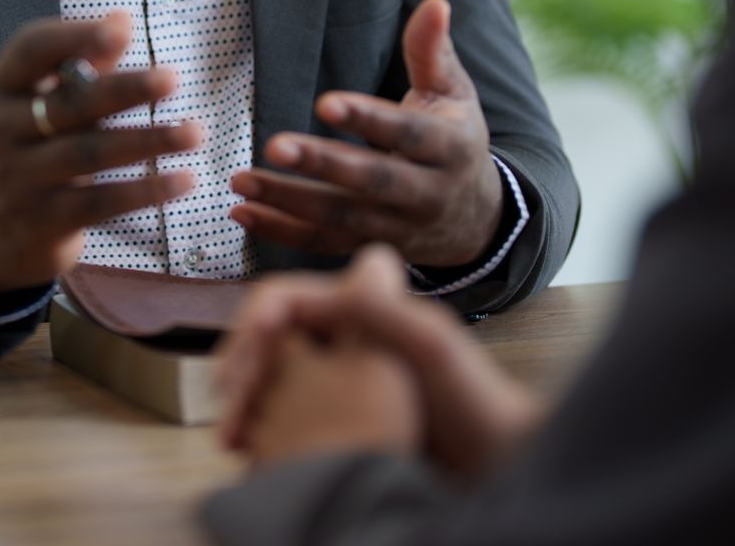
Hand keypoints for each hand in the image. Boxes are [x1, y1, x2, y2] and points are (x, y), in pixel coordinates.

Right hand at [0, 11, 201, 297]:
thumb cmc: (35, 149)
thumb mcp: (45, 104)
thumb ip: (83, 65)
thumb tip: (122, 18)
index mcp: (2, 87)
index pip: (32, 49)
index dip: (76, 36)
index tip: (122, 29)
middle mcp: (0, 130)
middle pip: (68, 104)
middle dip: (124, 90)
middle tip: (173, 79)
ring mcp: (16, 178)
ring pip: (88, 154)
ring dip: (147, 140)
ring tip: (195, 132)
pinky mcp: (40, 222)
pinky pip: (99, 204)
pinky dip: (145, 191)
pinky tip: (184, 181)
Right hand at [218, 245, 544, 478]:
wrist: (504, 468)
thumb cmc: (480, 407)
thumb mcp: (434, 349)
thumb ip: (390, 310)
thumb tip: (352, 267)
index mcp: (364, 308)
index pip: (285, 300)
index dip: (253, 328)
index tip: (241, 370)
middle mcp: (347, 334)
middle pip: (269, 337)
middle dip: (240, 370)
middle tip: (230, 417)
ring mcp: (342, 373)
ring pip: (271, 375)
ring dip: (244, 401)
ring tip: (235, 439)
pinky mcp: (341, 412)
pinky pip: (285, 409)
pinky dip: (263, 426)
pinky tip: (256, 450)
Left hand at [229, 0, 504, 267]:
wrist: (476, 218)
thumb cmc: (455, 139)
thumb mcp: (454, 94)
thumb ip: (433, 51)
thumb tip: (435, 2)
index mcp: (450, 149)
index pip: (406, 133)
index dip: (367, 119)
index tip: (325, 102)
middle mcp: (426, 194)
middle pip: (371, 181)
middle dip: (322, 165)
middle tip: (275, 146)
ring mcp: (398, 228)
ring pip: (341, 219)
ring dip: (288, 201)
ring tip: (241, 180)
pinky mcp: (371, 249)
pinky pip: (323, 246)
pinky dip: (282, 232)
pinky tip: (242, 212)